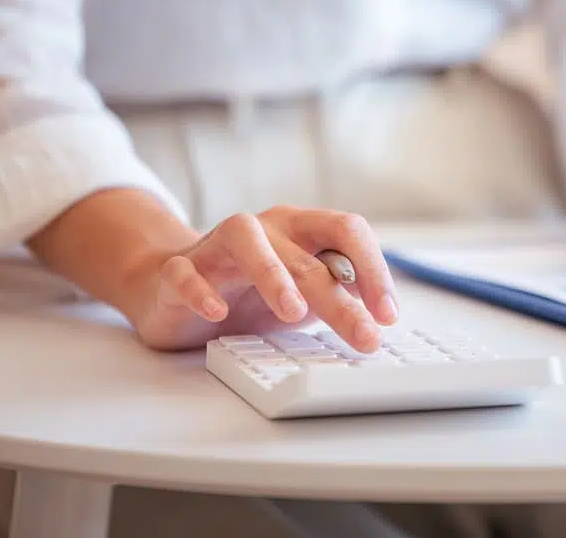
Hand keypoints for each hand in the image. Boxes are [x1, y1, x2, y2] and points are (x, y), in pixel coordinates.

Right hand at [126, 206, 398, 351]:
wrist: (178, 290)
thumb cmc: (251, 292)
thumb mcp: (304, 295)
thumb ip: (338, 295)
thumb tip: (380, 318)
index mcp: (302, 229)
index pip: (348, 231)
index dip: (373, 269)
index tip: (387, 315)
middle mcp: (265, 229)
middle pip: (306, 255)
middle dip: (340, 299)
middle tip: (364, 336)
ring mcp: (219, 245)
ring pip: (245, 240)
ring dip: (273, 274)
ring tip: (294, 313)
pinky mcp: (180, 269)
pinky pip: (186, 273)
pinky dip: (201, 291)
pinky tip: (216, 313)